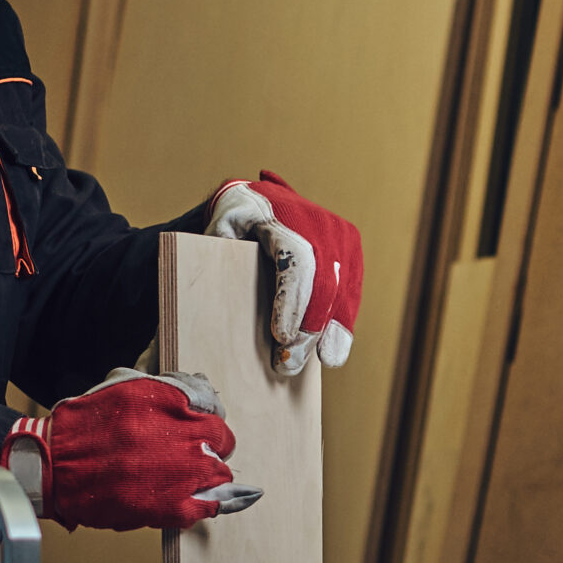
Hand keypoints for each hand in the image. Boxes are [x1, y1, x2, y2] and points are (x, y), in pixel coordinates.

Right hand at [1, 369, 261, 532]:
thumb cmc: (85, 426)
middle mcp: (183, 434)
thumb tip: (202, 386)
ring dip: (209, 471)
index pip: (211, 403)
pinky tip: (221, 498)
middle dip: (209, 442)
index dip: (204, 414)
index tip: (197, 422)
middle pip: (220, 438)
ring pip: (219, 471)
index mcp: (171, 401)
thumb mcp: (125, 386)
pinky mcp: (174, 506)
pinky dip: (219, 501)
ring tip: (189, 474)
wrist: (53, 466)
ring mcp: (183, 472)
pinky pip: (212, 504)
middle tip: (189, 450)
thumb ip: (167, 386)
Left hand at [204, 172, 362, 373]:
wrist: (267, 199)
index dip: (292, 301)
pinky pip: (351, 294)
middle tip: (288, 363)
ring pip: (343, 292)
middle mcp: (322, 225)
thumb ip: (215, 252)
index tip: (281, 337)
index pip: (297, 262)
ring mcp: (342, 239)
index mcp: (285, 215)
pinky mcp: (351, 255)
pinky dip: (342, 324)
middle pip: (325, 284)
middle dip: (310, 329)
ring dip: (332, 332)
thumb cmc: (239, 218)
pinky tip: (332, 350)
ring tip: (320, 362)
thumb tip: (210, 287)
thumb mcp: (220, 224)